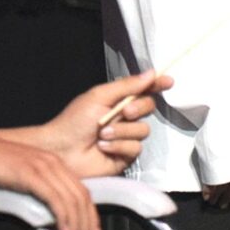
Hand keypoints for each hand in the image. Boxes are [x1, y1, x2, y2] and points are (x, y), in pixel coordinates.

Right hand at [0, 133, 101, 229]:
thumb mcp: (19, 178)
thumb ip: (36, 190)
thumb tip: (46, 215)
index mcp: (52, 163)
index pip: (81, 191)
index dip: (90, 214)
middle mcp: (52, 163)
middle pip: (81, 197)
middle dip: (87, 224)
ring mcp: (42, 167)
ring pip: (71, 201)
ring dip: (77, 226)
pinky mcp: (30, 174)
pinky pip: (55, 199)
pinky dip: (63, 217)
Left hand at [30, 69, 170, 177]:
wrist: (62, 150)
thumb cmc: (74, 121)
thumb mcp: (99, 96)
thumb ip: (127, 85)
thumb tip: (151, 73)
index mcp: (117, 101)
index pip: (143, 90)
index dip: (157, 85)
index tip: (168, 81)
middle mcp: (124, 118)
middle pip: (148, 107)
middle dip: (138, 108)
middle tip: (124, 112)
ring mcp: (126, 137)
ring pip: (143, 130)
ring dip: (122, 131)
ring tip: (102, 134)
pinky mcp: (125, 156)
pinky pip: (135, 148)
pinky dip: (119, 145)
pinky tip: (103, 147)